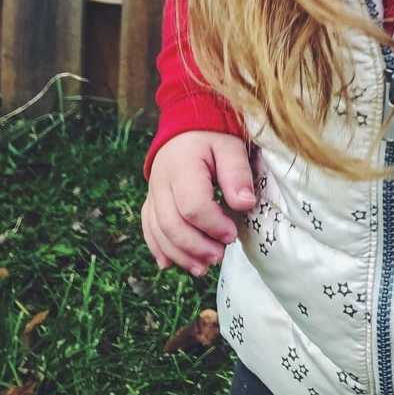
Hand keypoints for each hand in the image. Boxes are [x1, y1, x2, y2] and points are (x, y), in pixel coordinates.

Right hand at [141, 131, 255, 276]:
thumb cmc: (213, 137)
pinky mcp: (151, 202)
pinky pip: (149, 229)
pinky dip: (159, 249)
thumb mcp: (231, 146)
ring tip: (203, 267)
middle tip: (220, 256)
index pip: (193, 205)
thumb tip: (245, 204)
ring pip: (158, 231)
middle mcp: (161, 181)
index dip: (213, 225)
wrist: (187, 126)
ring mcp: (152, 193)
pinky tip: (171, 264)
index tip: (232, 234)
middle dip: (196, 247)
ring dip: (180, 254)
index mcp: (182, 165)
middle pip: (172, 224)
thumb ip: (237, 173)